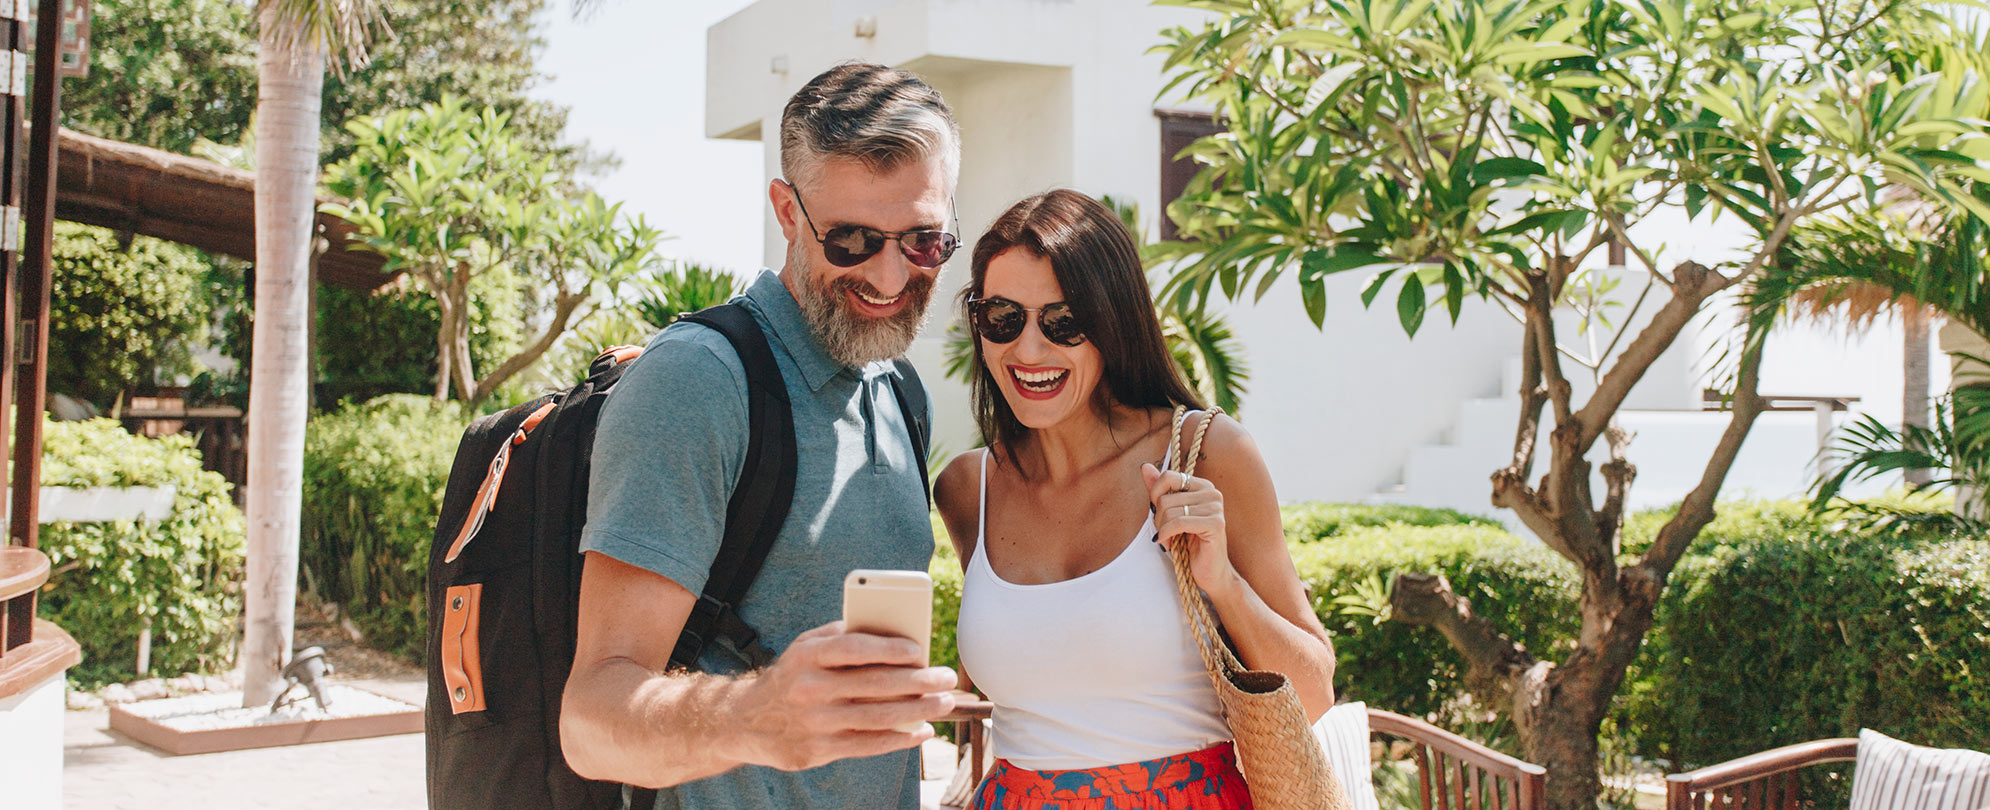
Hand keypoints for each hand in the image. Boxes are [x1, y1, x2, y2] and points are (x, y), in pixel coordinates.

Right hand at [729, 621, 957, 771]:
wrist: (746, 721)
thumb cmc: (791, 676)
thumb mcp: (805, 647)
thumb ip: (842, 636)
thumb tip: (895, 634)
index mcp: (807, 656)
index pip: (855, 648)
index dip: (890, 648)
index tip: (919, 649)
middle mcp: (810, 689)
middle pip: (875, 684)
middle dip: (918, 681)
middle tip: (946, 678)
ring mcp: (815, 723)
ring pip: (878, 717)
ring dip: (918, 711)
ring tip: (943, 703)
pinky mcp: (818, 750)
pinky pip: (869, 744)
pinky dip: (900, 739)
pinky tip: (921, 731)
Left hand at [1142, 463, 1243, 601]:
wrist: (1209, 573)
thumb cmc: (1189, 544)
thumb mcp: (1170, 515)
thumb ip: (1159, 491)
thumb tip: (1144, 466)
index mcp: (1202, 486)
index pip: (1168, 476)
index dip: (1155, 494)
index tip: (1156, 512)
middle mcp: (1212, 492)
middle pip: (1166, 497)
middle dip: (1158, 519)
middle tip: (1164, 533)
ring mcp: (1216, 507)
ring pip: (1170, 511)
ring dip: (1162, 530)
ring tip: (1168, 540)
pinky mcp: (1216, 524)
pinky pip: (1178, 523)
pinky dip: (1167, 535)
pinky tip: (1168, 544)